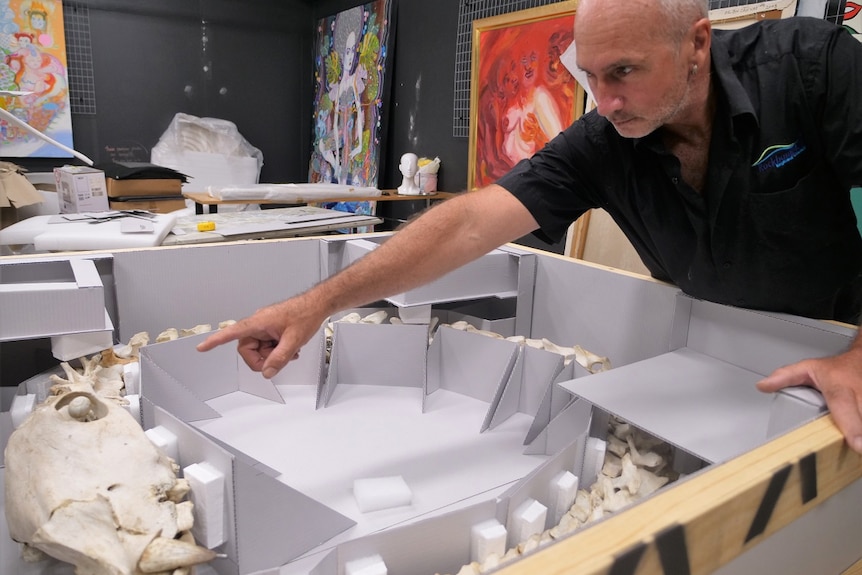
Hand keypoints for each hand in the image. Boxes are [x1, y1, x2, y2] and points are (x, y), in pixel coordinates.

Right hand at [196, 297, 323, 378]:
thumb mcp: (294, 340)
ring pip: (258, 349)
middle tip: (278, 360)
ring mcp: (264, 327)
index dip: (215, 340)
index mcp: (258, 322)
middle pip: (247, 349)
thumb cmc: (305, 314)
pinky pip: (266, 345)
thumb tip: (267, 372)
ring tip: (289, 351)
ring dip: (272, 355)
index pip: (232, 332)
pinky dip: (276, 350)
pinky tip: (289, 348)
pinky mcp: (271, 329)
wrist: (317, 305)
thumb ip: (279, 358)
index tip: (202, 347)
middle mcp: (258, 324)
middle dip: (262, 358)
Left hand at [757, 346, 861, 452]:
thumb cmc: (837, 369)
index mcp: (840, 387)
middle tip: (859, 451)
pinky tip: (861, 448)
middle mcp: (861, 393)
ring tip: (859, 450)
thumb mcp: (808, 368)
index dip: (853, 427)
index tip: (858, 445)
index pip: (845, 407)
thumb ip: (785, 377)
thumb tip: (763, 385)